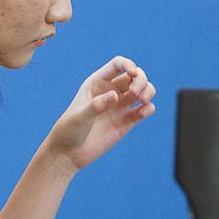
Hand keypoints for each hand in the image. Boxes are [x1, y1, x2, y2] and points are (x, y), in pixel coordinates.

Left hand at [47, 56, 155, 170]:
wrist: (69, 153)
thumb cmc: (69, 131)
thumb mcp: (80, 117)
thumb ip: (97, 105)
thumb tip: (115, 96)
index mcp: (97, 83)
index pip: (118, 64)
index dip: (129, 64)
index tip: (133, 73)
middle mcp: (111, 91)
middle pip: (135, 75)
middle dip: (141, 80)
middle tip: (136, 94)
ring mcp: (120, 106)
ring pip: (143, 90)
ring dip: (149, 91)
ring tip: (142, 101)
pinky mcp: (127, 122)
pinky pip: (145, 109)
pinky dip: (149, 108)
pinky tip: (143, 113)